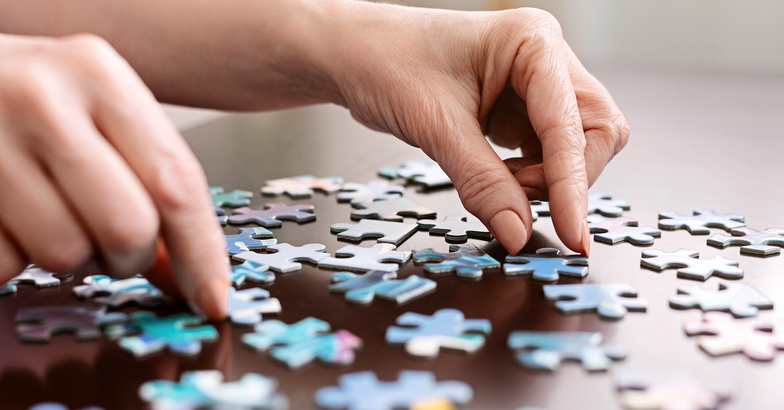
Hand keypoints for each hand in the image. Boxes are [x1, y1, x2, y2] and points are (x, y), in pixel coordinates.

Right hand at [0, 33, 226, 316]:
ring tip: (52, 217)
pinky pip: (6, 263)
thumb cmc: (28, 99)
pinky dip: (15, 258)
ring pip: (65, 253)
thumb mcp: (97, 114)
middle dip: (130, 256)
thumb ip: (147, 181)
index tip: (213, 298)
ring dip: (71, 257)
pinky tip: (8, 217)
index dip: (202, 253)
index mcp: (99, 76)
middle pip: (127, 227)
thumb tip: (186, 273)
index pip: (175, 183)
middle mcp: (43, 100)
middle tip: (112, 243)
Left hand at [323, 4, 628, 254]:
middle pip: (595, 133)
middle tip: (517, 199)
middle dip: (565, 177)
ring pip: (575, 148)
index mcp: (532, 42)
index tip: (571, 234)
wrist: (353, 55)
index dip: (572, 184)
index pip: (571, 124)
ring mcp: (536, 87)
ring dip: (546, 181)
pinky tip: (496, 178)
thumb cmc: (385, 62)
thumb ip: (481, 182)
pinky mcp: (522, 111)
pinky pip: (547, 155)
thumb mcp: (434, 126)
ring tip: (496, 183)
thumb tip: (518, 233)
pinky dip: (529, 179)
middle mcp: (545, 60)